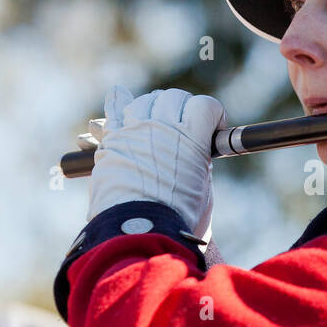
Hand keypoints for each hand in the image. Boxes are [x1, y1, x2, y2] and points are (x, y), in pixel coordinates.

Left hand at [87, 87, 226, 240]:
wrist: (138, 230)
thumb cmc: (176, 216)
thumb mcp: (202, 188)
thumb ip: (200, 161)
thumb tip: (196, 152)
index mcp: (191, 137)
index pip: (205, 105)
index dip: (213, 114)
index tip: (213, 128)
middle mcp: (161, 126)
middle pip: (175, 97)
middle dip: (184, 109)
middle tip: (185, 127)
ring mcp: (134, 130)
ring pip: (146, 101)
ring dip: (155, 107)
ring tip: (158, 124)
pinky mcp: (113, 140)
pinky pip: (115, 110)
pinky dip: (119, 102)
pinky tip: (119, 96)